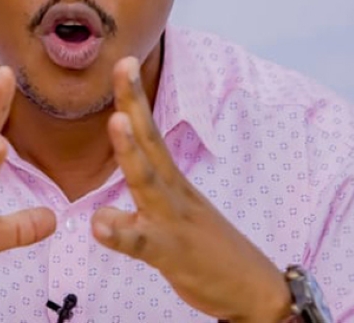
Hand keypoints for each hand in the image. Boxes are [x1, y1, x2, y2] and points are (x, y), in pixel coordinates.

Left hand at [90, 58, 292, 322]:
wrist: (256, 291)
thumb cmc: (208, 251)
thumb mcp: (172, 217)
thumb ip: (139, 207)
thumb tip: (104, 207)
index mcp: (172, 181)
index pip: (150, 133)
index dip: (135, 99)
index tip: (123, 62)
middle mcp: (173, 191)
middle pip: (150, 140)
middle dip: (134, 102)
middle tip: (122, 65)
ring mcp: (173, 219)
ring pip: (148, 181)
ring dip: (130, 151)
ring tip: (116, 121)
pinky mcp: (171, 252)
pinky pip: (143, 242)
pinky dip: (121, 233)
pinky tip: (98, 226)